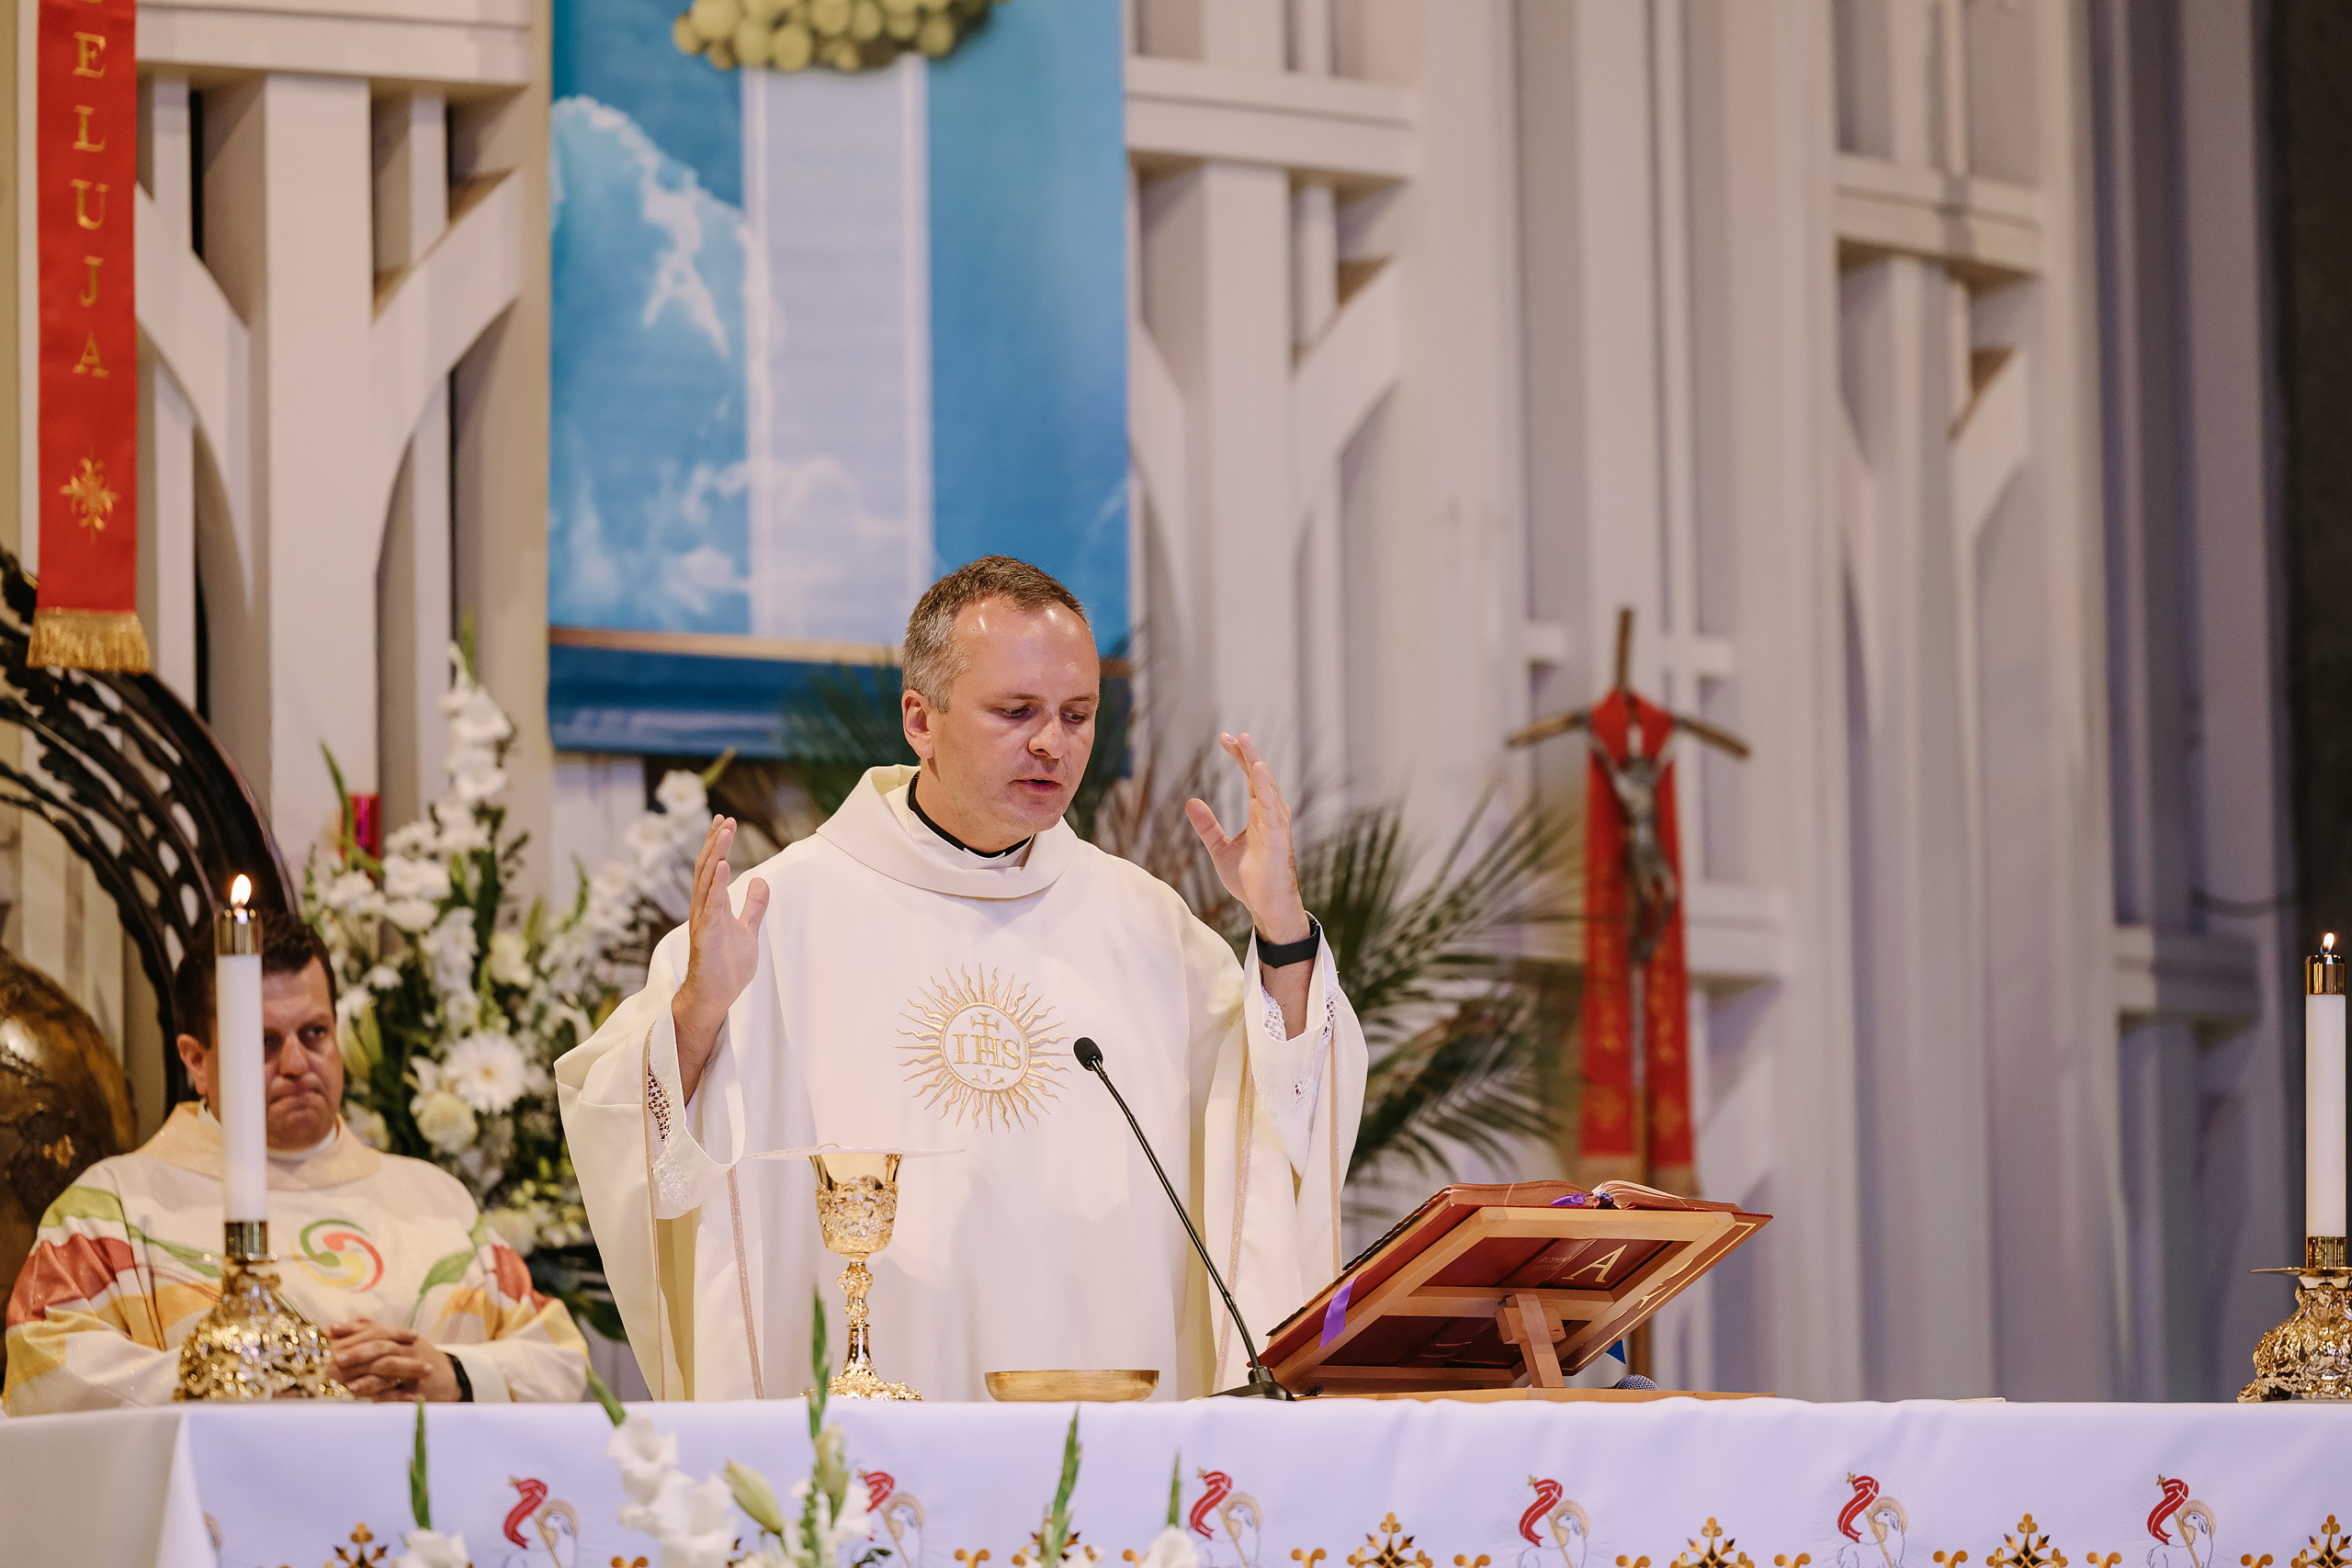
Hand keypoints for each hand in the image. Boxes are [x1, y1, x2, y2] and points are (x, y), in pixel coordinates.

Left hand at [329, 1317, 460, 1401]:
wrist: (449, 1377)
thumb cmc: (418, 1358)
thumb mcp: (401, 1340)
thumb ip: (379, 1331)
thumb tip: (355, 1320)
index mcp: (399, 1337)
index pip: (374, 1329)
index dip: (353, 1329)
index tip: (331, 1330)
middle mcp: (407, 1348)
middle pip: (382, 1346)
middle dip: (359, 1352)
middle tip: (336, 1359)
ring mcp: (414, 1367)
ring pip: (390, 1367)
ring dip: (369, 1377)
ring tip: (349, 1385)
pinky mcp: (417, 1388)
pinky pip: (399, 1392)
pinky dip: (384, 1396)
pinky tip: (370, 1401)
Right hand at [672, 816, 769, 1096]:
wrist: (716, 997)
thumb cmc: (727, 966)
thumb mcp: (748, 929)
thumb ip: (753, 906)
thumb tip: (760, 880)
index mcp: (713, 906)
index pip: (713, 868)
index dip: (718, 845)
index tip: (724, 822)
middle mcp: (704, 909)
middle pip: (707, 868)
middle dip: (715, 842)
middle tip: (724, 818)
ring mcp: (703, 921)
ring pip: (707, 881)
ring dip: (715, 855)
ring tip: (723, 831)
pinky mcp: (706, 935)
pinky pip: (710, 905)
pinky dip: (716, 885)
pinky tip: (721, 866)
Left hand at [1185, 733, 1310, 942]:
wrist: (1265, 906)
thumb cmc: (1250, 880)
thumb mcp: (1219, 849)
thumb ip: (1207, 826)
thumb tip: (1190, 802)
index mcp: (1259, 815)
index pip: (1250, 778)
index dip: (1239, 757)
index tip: (1224, 739)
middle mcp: (1270, 815)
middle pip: (1259, 777)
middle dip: (1247, 754)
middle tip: (1233, 735)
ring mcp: (1276, 825)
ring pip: (1267, 787)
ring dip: (1257, 765)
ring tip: (1246, 744)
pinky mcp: (1277, 838)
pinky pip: (1272, 809)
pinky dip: (1265, 789)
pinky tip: (1258, 772)